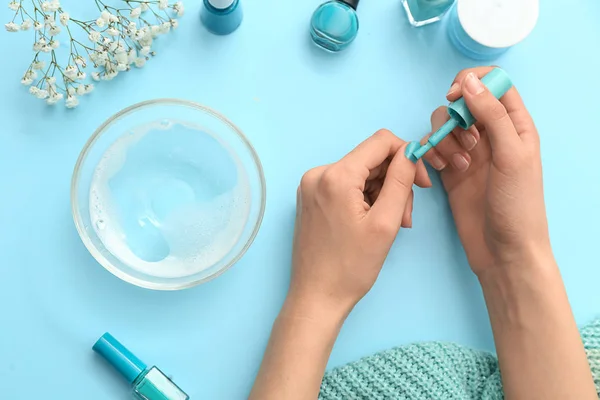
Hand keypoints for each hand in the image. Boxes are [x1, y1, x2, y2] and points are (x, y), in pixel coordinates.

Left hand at [290, 130, 430, 314]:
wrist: (316, 297)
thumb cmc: (351, 268)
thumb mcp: (385, 223)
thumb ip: (400, 181)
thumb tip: (410, 152)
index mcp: (335, 176)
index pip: (381, 141)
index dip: (408, 156)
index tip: (421, 183)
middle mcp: (318, 174)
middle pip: (371, 160)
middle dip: (394, 183)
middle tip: (404, 217)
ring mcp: (311, 186)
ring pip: (360, 174)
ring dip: (381, 194)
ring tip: (389, 226)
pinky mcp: (310, 198)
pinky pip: (346, 185)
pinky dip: (364, 199)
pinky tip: (371, 224)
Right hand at [420, 67, 551, 276]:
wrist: (503, 250)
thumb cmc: (517, 204)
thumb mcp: (511, 155)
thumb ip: (491, 116)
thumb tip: (469, 82)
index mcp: (515, 126)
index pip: (494, 86)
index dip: (472, 84)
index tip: (455, 97)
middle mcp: (491, 135)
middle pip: (463, 104)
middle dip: (455, 117)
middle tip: (464, 143)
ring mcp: (468, 153)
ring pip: (444, 125)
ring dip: (444, 139)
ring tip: (456, 165)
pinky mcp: (450, 171)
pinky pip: (433, 148)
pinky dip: (431, 154)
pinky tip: (441, 170)